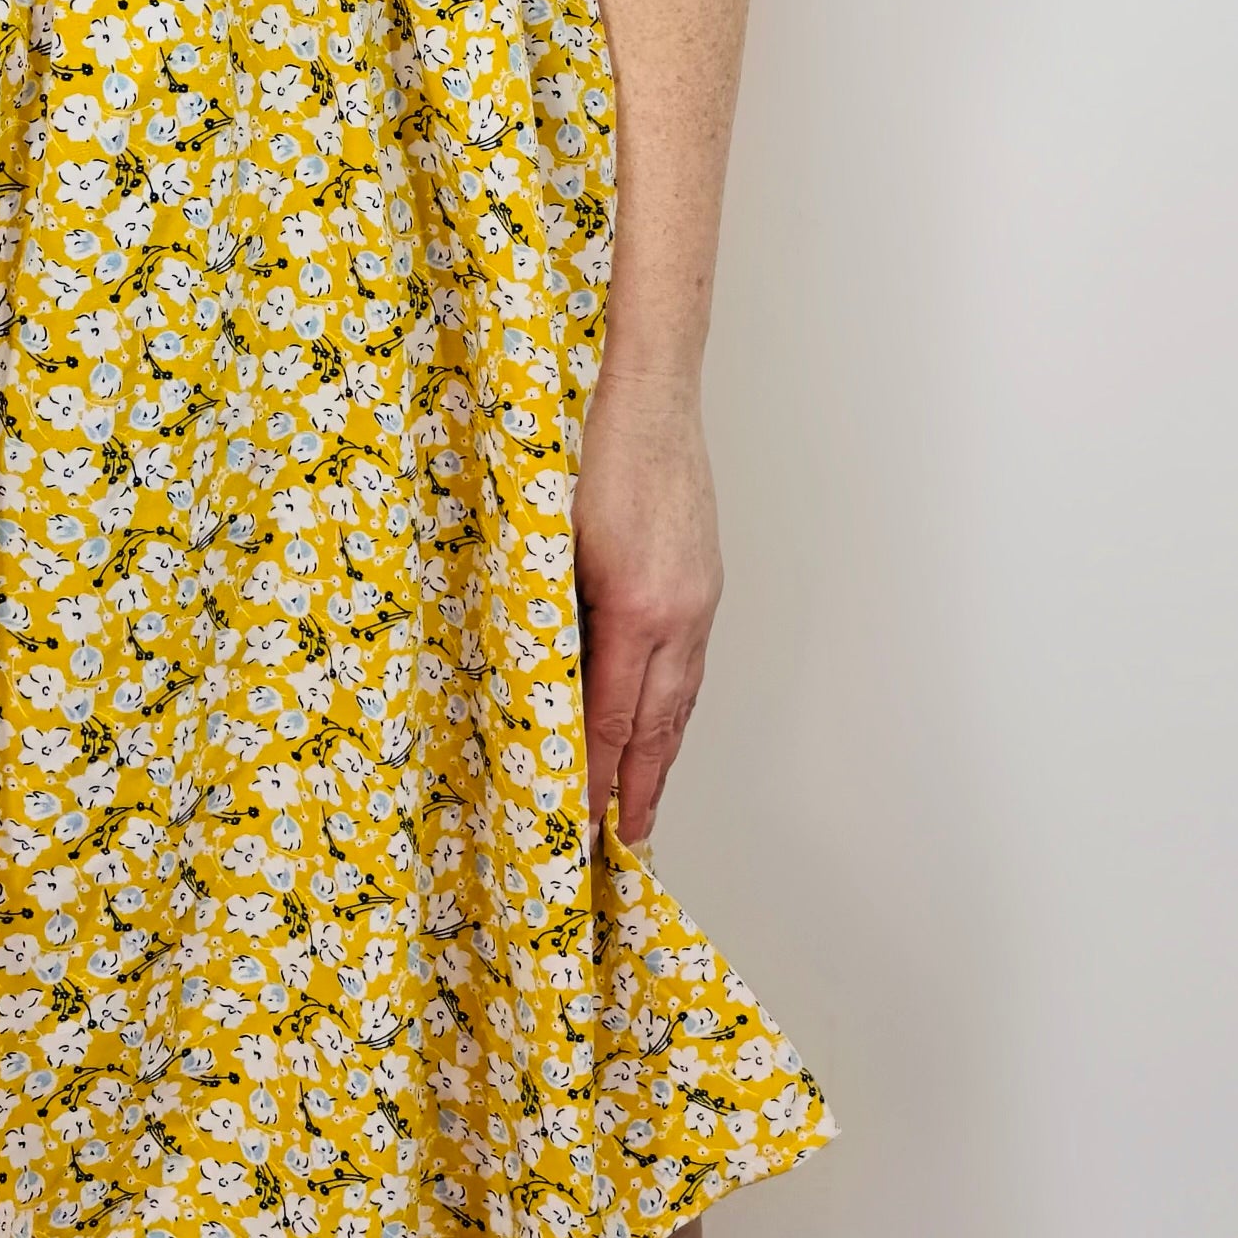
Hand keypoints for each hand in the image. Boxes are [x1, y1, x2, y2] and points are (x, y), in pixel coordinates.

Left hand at [572, 361, 721, 846]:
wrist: (646, 389)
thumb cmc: (585, 450)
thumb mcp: (548, 539)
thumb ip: (548, 616)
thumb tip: (534, 684)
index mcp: (636, 606)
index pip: (609, 717)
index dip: (591, 778)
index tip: (575, 824)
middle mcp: (679, 612)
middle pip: (657, 725)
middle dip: (636, 790)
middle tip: (621, 847)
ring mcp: (699, 599)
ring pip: (681, 701)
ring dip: (660, 759)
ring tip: (643, 807)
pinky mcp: (703, 583)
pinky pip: (691, 668)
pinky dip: (674, 712)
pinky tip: (661, 729)